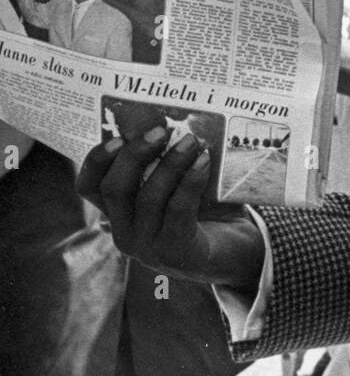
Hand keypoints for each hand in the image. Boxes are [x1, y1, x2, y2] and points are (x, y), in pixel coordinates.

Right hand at [76, 127, 263, 293]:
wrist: (234, 255)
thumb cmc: (203, 214)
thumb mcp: (176, 187)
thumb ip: (164, 162)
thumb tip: (174, 119)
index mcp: (119, 213)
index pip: (89, 187)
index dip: (96, 161)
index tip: (117, 137)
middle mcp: (125, 232)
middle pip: (114, 189)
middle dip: (135, 155)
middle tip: (161, 129)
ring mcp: (148, 247)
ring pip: (148, 198)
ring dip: (170, 164)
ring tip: (192, 141)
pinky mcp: (175, 252)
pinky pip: (177, 211)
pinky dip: (190, 182)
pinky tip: (203, 162)